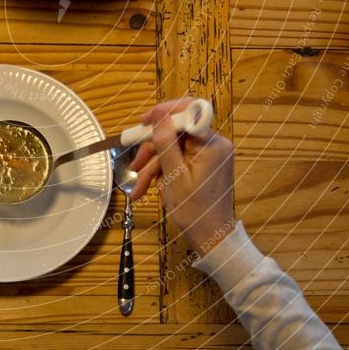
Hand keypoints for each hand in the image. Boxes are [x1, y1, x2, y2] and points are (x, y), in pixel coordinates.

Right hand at [129, 98, 235, 255]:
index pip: (190, 111)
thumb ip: (166, 143)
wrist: (212, 238)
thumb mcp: (174, 177)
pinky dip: (164, 173)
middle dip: (153, 150)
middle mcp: (213, 144)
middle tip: (135, 167)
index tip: (144, 122)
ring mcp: (209, 154)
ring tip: (139, 190)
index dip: (165, 111)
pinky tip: (153, 190)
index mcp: (211, 144)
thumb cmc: (194, 211)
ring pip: (173, 148)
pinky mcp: (204, 164)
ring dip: (154, 167)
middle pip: (176, 132)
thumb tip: (158, 114)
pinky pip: (179, 159)